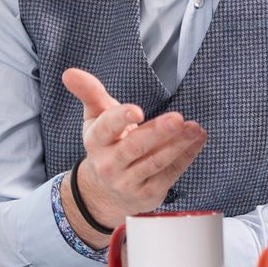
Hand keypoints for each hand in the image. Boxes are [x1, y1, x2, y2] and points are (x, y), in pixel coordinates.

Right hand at [61, 68, 205, 241]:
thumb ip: (89, 93)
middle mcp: (110, 164)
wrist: (104, 192)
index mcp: (96, 141)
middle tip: (177, 118)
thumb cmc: (106, 145)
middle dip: (157, 133)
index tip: (137, 110)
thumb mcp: (95, 119)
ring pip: (156, 162)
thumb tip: (69, 73)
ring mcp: (129, 181)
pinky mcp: (149, 193)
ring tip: (194, 128)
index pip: (106, 128)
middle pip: (135, 147)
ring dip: (178, 144)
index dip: (120, 118)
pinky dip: (187, 155)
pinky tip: (198, 138)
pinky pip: (170, 173)